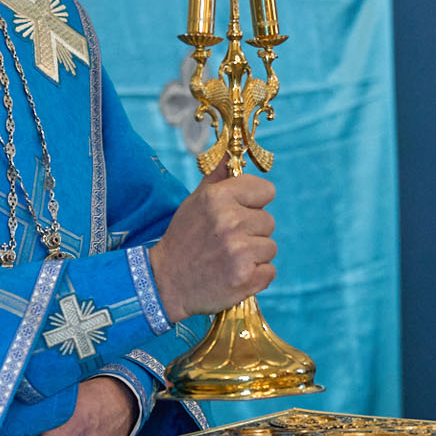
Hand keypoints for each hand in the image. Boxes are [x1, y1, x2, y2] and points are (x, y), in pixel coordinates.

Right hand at [147, 161, 276, 318]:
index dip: (254, 203)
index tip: (240, 213)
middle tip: (226, 242)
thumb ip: (216, 178)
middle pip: (268, 221)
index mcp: (218, 198)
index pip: (265, 191)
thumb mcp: (194, 202)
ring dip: (254, 255)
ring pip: (270, 247)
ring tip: (228, 259)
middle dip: (252, 232)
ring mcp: (239, 251)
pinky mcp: (246, 278)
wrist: (165, 283)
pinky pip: (270, 271)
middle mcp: (230, 222)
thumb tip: (229, 152)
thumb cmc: (183, 240)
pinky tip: (233, 274)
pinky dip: (256, 276)